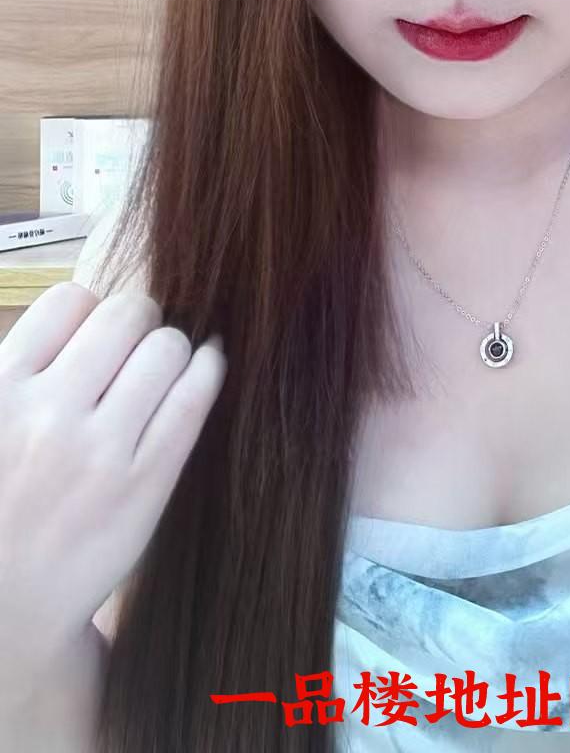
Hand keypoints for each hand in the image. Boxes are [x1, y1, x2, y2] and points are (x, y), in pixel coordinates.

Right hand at [0, 281, 226, 686]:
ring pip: (168, 347)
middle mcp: (49, 414)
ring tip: (163, 372)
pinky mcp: (146, 483)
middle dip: (140, 323)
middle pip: (128, 314)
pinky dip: (209, 369)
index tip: (96, 337)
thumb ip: (26, 367)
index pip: (70, 300)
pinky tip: (206, 368)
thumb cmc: (5, 499)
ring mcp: (101, 450)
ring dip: (172, 350)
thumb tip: (90, 308)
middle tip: (138, 350)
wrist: (9, 608)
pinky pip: (195, 396)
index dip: (91, 313)